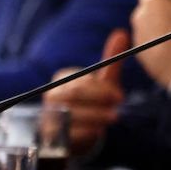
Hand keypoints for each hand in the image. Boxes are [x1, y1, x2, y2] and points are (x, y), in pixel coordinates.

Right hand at [45, 29, 128, 153]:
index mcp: (62, 79)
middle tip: (118, 107)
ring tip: (113, 118)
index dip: (101, 90)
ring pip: (70, 114)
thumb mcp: (101, 82)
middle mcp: (52, 96)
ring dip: (95, 117)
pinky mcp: (50, 137)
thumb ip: (111, 60)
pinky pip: (65, 134)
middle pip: (74, 96)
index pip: (80, 82)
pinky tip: (97, 131)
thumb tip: (122, 33)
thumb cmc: (90, 100)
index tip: (119, 95)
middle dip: (99, 101)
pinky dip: (83, 132)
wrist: (74, 131)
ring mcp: (49, 116)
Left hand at [131, 0, 170, 86]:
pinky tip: (169, 47)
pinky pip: (145, 39)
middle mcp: (140, 16)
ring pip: (144, 23)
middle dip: (157, 9)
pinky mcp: (139, 51)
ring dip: (155, 25)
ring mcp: (137, 34)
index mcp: (153, 2)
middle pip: (145, 6)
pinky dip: (153, 40)